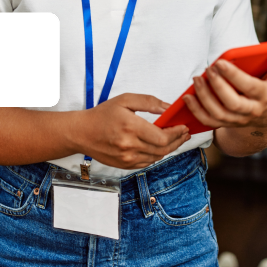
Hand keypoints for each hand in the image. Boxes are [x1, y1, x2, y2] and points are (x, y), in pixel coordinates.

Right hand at [73, 94, 189, 169]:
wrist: (83, 133)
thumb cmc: (103, 114)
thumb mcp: (124, 100)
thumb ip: (148, 102)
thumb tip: (167, 108)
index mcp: (130, 127)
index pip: (162, 137)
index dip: (176, 133)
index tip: (183, 127)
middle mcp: (130, 146)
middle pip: (163, 149)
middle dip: (177, 141)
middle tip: (184, 133)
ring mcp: (128, 158)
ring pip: (157, 157)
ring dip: (168, 148)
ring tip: (175, 139)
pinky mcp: (126, 166)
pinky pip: (148, 162)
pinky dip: (157, 154)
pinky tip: (159, 146)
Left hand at [184, 47, 266, 131]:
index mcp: (266, 97)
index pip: (250, 87)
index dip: (234, 76)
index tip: (220, 61)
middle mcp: (252, 111)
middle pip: (233, 104)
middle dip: (218, 86)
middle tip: (208, 68)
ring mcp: (238, 120)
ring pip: (219, 114)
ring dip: (204, 97)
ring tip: (196, 79)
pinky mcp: (226, 123)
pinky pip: (209, 121)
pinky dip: (196, 111)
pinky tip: (187, 97)